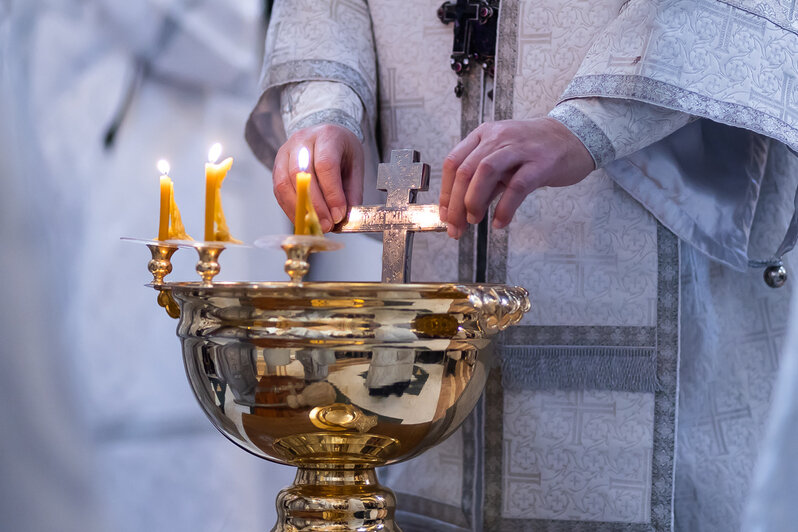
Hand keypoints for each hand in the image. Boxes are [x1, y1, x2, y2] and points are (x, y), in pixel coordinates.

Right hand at [273, 124, 363, 231]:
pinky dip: (289, 208)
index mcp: (327, 136)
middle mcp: (302, 140)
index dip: (331, 193)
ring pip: (285, 183)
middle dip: (315, 205)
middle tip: (326, 225)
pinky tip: (301, 219)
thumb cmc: (341, 151)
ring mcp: (285, 152)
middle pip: (302, 174)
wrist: (325, 135)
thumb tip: (343, 218)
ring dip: (299, 209)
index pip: (325, 165)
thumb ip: (351, 192)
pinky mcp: (276, 166)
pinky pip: (278, 190)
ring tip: (314, 225)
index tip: (338, 214)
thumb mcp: (355, 167)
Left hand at [439, 118, 594, 238]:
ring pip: (485, 172)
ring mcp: (520, 148)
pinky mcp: (541, 163)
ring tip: (474, 221)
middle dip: (456, 204)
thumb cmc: (534, 152)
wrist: (574, 137)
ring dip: (474, 201)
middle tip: (456, 227)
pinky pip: (517, 187)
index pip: (453, 163)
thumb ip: (483, 183)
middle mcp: (498, 137)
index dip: (445, 193)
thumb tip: (460, 211)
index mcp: (484, 135)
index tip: (445, 216)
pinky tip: (500, 222)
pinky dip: (504, 208)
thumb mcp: (503, 162)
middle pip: (465, 170)